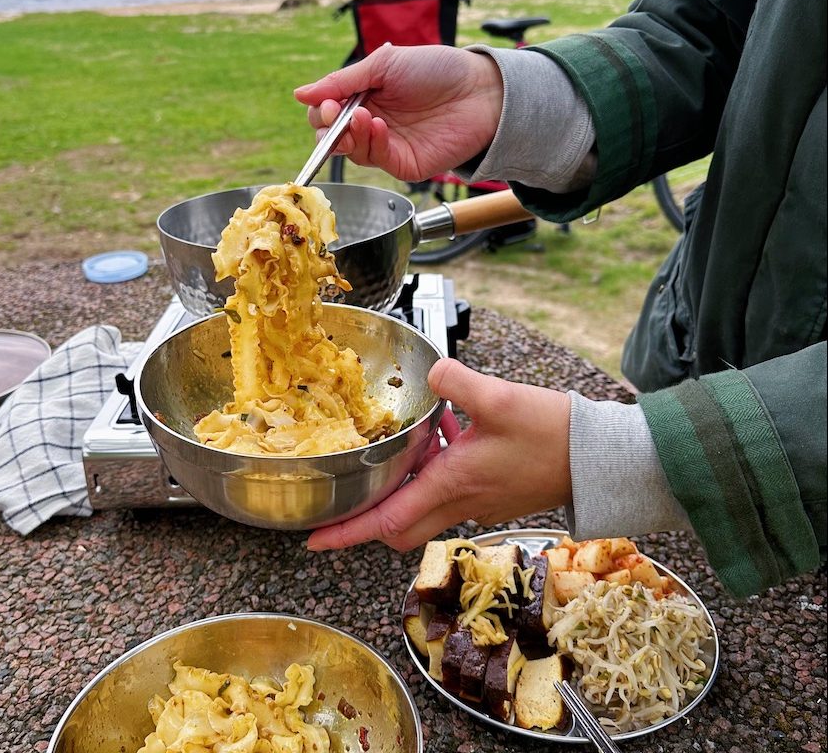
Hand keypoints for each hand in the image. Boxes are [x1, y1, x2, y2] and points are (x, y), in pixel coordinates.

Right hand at [293, 44, 503, 180]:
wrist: (480, 90)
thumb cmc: (438, 70)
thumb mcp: (384, 64)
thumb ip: (342, 80)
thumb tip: (300, 94)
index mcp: (365, 96)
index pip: (326, 110)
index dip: (321, 109)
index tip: (327, 101)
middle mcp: (372, 122)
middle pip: (330, 136)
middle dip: (326, 127)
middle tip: (335, 114)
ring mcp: (387, 145)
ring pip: (349, 151)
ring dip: (348, 134)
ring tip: (362, 116)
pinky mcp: (404, 163)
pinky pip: (375, 159)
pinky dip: (371, 142)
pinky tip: (379, 125)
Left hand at [306, 358, 572, 551]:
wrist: (596, 458)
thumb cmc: (551, 435)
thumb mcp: (498, 400)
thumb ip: (456, 382)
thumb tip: (433, 371)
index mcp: (451, 485)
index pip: (387, 521)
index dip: (346, 531)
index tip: (314, 538)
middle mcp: (459, 502)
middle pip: (399, 524)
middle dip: (367, 515)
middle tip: (345, 493)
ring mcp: (476, 500)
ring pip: (422, 503)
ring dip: (404, 478)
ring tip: (400, 440)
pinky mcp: (491, 491)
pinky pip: (448, 486)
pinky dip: (434, 463)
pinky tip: (444, 425)